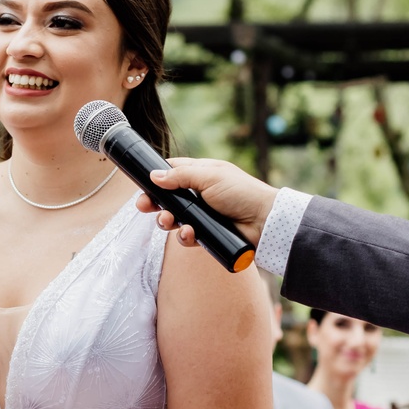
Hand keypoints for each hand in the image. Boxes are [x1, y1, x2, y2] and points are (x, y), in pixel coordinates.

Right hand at [134, 158, 277, 249]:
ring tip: (168, 222)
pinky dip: (184, 236)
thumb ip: (181, 176)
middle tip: (144, 207)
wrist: (264, 222)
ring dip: (167, 221)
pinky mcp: (206, 234)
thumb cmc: (242, 192)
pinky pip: (186, 236)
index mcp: (200, 175)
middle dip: (154, 204)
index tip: (143, 185)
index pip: (172, 172)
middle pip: (167, 198)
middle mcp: (198, 195)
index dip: (156, 178)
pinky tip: (189, 233)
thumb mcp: (210, 177)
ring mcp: (202, 215)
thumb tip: (154, 176)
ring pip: (173, 219)